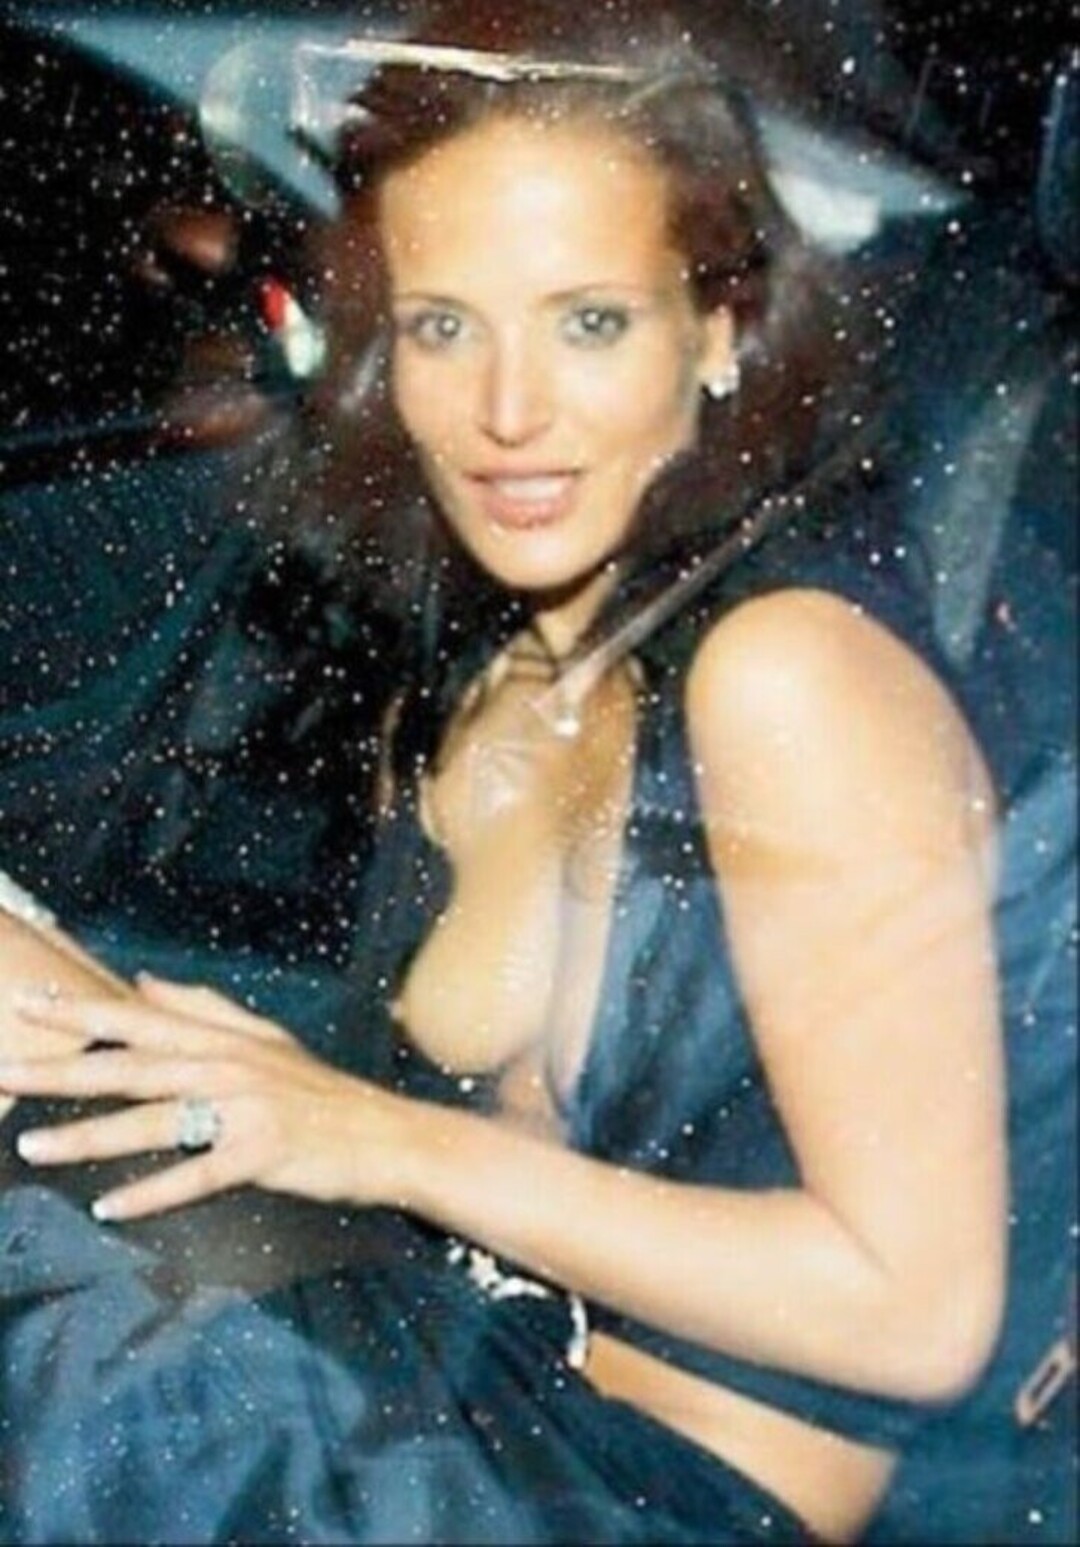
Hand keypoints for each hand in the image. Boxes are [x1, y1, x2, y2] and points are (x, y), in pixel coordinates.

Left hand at [2, 977, 407, 1220]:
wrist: (384, 1133)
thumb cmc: (319, 1090)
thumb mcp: (264, 1036)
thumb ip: (201, 1006)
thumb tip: (143, 981)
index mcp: (220, 1038)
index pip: (136, 1020)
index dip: (79, 1014)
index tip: (26, 1006)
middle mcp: (225, 1066)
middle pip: (128, 1069)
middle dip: (59, 1071)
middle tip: (3, 1072)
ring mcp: (242, 1110)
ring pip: (150, 1122)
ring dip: (87, 1137)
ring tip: (30, 1147)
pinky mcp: (259, 1154)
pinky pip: (194, 1176)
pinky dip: (151, 1193)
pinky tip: (108, 1207)